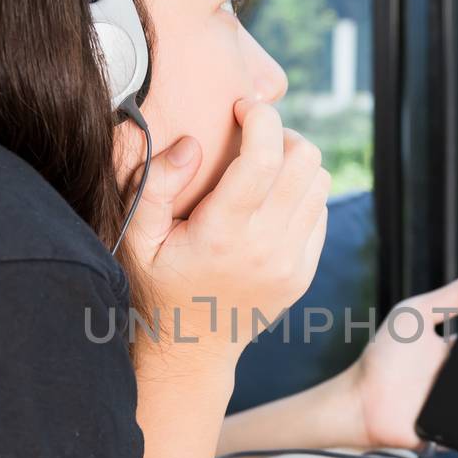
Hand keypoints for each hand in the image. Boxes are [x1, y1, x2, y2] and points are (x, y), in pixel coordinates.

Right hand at [121, 98, 330, 375]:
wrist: (189, 351)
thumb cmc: (155, 286)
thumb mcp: (135, 238)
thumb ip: (154, 186)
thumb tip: (191, 145)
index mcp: (223, 233)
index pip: (264, 157)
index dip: (260, 117)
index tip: (242, 107)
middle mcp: (266, 247)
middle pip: (305, 160)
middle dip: (281, 134)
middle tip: (251, 137)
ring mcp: (291, 262)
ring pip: (320, 181)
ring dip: (295, 162)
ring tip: (262, 166)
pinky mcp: (303, 272)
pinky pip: (321, 211)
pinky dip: (302, 193)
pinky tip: (269, 201)